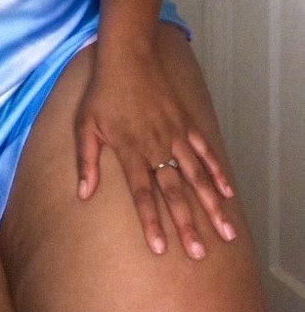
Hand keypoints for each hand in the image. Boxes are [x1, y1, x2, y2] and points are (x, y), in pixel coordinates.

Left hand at [74, 48, 235, 258]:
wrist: (127, 58)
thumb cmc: (102, 94)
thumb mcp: (85, 126)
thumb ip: (86, 161)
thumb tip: (83, 194)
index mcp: (130, 151)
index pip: (143, 194)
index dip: (152, 222)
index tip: (161, 249)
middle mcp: (156, 147)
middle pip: (174, 192)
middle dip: (187, 225)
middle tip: (200, 253)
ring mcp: (175, 135)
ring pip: (196, 177)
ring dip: (211, 205)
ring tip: (226, 232)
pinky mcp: (186, 124)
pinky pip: (205, 151)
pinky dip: (217, 172)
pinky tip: (228, 192)